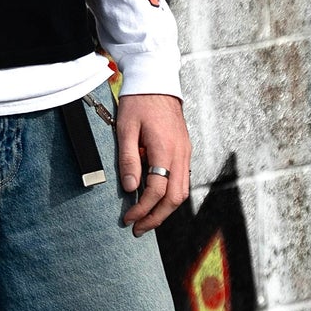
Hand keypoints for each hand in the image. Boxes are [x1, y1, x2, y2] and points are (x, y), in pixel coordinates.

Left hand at [115, 92, 190, 235]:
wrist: (157, 80)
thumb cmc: (139, 102)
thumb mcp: (125, 128)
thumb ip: (128, 159)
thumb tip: (131, 188)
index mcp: (165, 149)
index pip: (157, 190)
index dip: (142, 209)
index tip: (127, 218)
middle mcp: (180, 154)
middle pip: (175, 198)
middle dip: (157, 217)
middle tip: (138, 229)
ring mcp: (185, 152)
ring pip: (182, 192)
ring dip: (165, 210)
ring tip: (147, 220)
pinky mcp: (184, 150)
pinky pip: (182, 180)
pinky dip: (170, 196)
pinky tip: (156, 200)